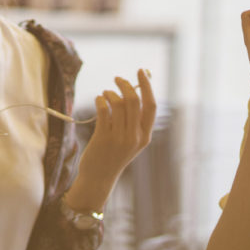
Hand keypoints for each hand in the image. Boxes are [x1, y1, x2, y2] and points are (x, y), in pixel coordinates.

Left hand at [69, 69, 156, 209]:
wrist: (99, 177)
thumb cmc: (113, 155)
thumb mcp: (130, 141)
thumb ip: (134, 121)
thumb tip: (132, 92)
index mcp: (145, 136)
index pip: (151, 105)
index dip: (147, 86)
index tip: (140, 71)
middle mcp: (135, 137)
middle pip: (134, 101)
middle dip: (125, 85)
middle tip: (117, 79)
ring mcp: (119, 138)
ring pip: (118, 103)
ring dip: (110, 93)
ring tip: (105, 93)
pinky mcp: (103, 138)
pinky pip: (104, 110)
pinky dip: (101, 100)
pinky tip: (99, 99)